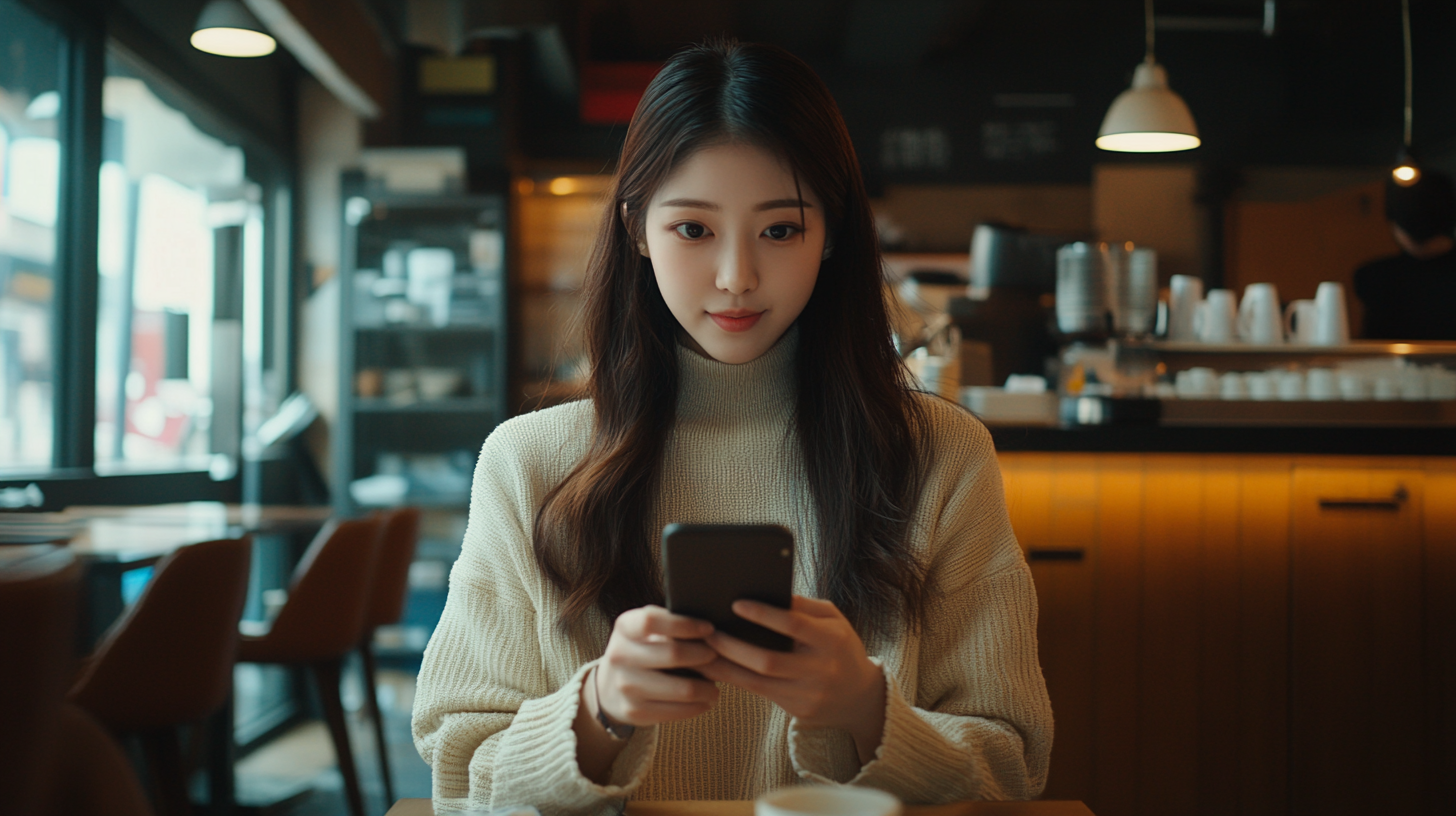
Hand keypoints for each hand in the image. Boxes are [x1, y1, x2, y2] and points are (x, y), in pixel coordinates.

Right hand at [596, 605, 720, 725]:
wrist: (611, 687)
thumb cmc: (643, 650)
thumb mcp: (647, 630)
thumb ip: (671, 624)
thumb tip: (712, 629)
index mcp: (624, 628)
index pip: (651, 621)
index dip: (685, 624)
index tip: (709, 628)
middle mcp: (619, 655)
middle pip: (673, 654)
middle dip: (705, 655)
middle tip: (718, 656)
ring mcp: (625, 686)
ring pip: (683, 689)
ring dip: (708, 687)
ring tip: (716, 682)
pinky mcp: (635, 712)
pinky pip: (679, 711)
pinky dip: (700, 705)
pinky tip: (706, 699)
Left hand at [699, 595, 885, 761]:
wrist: (859, 695)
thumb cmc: (839, 646)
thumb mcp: (832, 620)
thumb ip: (803, 606)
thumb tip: (767, 592)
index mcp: (832, 640)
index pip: (794, 625)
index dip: (764, 615)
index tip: (736, 604)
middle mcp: (821, 670)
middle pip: (769, 661)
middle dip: (733, 646)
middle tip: (707, 631)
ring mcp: (808, 695)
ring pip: (757, 682)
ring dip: (724, 667)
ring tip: (701, 652)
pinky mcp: (796, 710)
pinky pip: (758, 693)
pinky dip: (734, 679)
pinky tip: (715, 668)